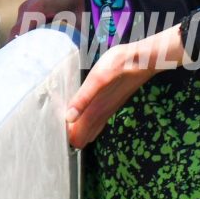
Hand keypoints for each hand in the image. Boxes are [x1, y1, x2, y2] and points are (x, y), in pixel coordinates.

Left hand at [67, 25, 185, 148]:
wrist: (144, 60)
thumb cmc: (120, 65)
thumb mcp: (98, 79)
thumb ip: (83, 98)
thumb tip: (69, 118)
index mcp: (95, 110)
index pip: (78, 136)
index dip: (66, 138)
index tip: (55, 134)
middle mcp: (102, 113)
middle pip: (84, 136)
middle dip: (70, 138)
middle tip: (57, 133)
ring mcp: (108, 109)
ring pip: (91, 129)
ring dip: (79, 132)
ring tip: (65, 131)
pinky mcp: (112, 103)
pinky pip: (98, 121)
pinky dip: (88, 126)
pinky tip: (85, 125)